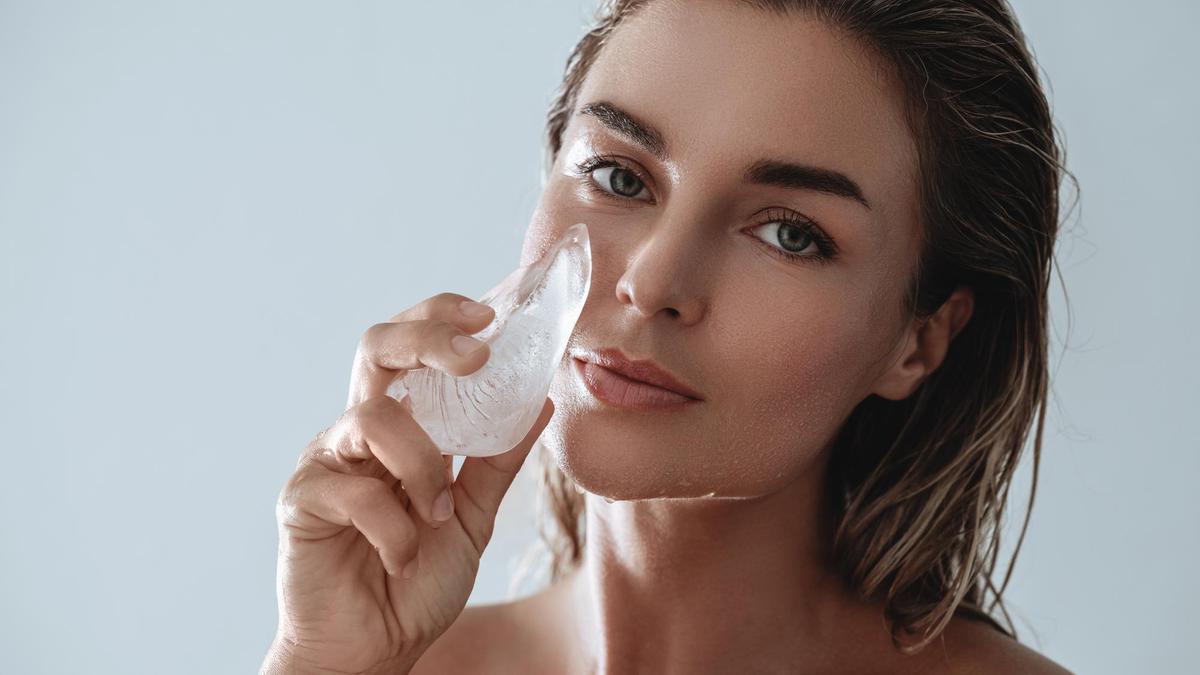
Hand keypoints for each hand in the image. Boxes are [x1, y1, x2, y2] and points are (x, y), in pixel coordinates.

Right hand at [263, 292, 554, 674]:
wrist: (374, 648)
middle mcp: (359, 430)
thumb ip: (498, 460)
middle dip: (427, 339)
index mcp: (401, 424)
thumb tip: (540, 400)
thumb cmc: (416, 579)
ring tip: (437, 514)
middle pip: (376, 347)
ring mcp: (326, 460)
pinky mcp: (301, 500)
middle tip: (474, 355)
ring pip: (374, 418)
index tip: (490, 315)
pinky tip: (404, 556)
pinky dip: (395, 527)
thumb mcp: (474, 515)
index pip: (412, 346)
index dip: (442, 317)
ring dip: (423, 466)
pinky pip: (353, 490)